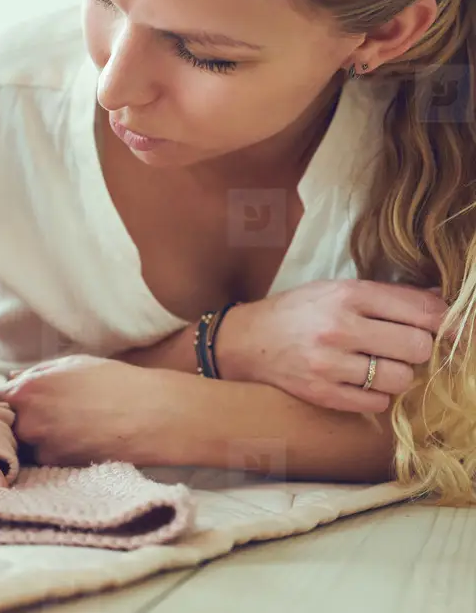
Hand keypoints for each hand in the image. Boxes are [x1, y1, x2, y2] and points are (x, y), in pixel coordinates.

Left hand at [0, 355, 166, 466]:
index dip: (6, 403)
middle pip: (7, 426)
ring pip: (26, 446)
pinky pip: (46, 459)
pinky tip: (77, 441)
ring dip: (36, 439)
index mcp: (28, 390)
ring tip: (67, 428)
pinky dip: (55, 452)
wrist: (152, 414)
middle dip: (19, 422)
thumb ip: (36, 374)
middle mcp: (29, 421)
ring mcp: (43, 447)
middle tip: (47, 416)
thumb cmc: (115, 383)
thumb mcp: (72, 365)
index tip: (16, 403)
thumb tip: (11, 380)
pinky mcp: (61, 466)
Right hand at [214, 279, 445, 413]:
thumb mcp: (337, 290)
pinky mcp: (322, 393)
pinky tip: (361, 382)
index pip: (422, 311)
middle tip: (402, 347)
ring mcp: (329, 363)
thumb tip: (441, 300)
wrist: (246, 341)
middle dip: (417, 349)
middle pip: (418, 347)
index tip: (445, 329)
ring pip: (400, 379)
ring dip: (397, 374)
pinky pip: (377, 403)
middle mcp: (338, 327)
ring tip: (379, 365)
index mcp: (346, 294)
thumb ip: (388, 296)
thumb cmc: (298, 312)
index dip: (443, 322)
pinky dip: (376, 395)